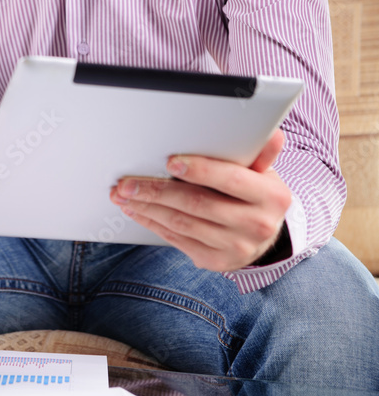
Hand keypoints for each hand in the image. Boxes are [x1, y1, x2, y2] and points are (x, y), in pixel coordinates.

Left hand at [109, 130, 291, 271]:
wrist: (262, 235)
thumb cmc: (255, 193)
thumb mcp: (262, 171)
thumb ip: (259, 153)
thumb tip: (272, 134)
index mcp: (271, 197)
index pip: (232, 180)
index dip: (200, 169)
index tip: (170, 161)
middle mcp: (257, 225)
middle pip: (199, 204)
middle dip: (158, 190)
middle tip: (128, 181)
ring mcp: (236, 247)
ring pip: (183, 224)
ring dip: (148, 207)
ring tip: (124, 193)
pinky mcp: (216, 261)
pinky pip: (177, 240)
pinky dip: (152, 223)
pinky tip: (136, 210)